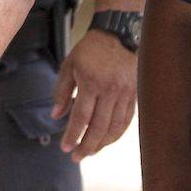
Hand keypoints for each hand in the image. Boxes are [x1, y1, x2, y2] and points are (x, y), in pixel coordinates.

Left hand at [52, 29, 137, 161]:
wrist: (119, 33)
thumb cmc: (90, 49)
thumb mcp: (69, 65)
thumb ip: (61, 91)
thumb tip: (56, 116)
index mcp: (91, 82)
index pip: (81, 117)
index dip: (72, 135)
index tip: (65, 148)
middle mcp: (109, 91)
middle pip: (98, 128)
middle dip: (86, 146)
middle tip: (76, 157)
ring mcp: (124, 94)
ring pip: (114, 128)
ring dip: (102, 144)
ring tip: (90, 152)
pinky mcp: (134, 94)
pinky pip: (126, 120)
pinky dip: (116, 134)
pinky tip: (107, 141)